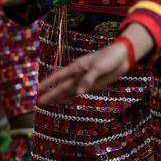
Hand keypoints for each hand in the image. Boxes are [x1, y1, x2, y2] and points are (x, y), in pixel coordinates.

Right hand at [37, 24, 152, 105]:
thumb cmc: (110, 58)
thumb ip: (89, 79)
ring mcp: (85, 80)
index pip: (59, 77)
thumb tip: (79, 93)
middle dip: (51, 94)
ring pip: (69, 90)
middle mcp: (78, 74)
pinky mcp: (93, 85)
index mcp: (77, 67)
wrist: (122, 56)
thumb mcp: (99, 67)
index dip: (48, 83)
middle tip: (39, 102)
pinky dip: (72, 97)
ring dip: (59, 97)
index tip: (38, 89)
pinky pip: (79, 92)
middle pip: (62, 86)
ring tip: (49, 104)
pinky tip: (66, 101)